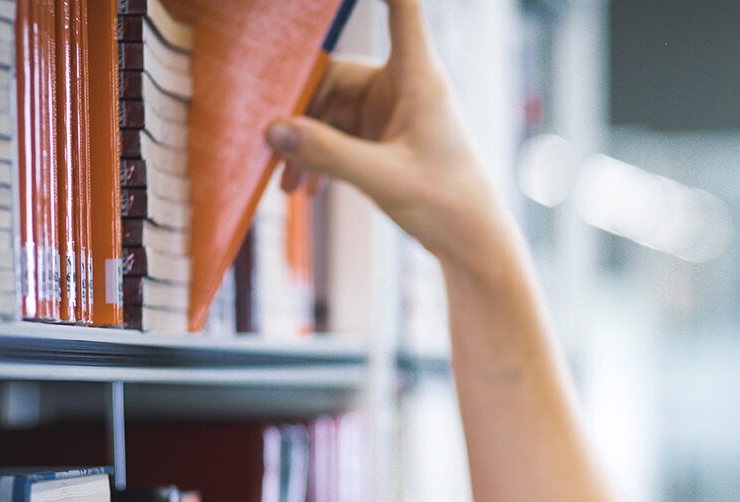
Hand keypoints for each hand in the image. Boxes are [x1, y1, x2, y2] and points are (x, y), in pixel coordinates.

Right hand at [265, 0, 512, 265]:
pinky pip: (338, 134)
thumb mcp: (381, 178)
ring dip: (304, 143)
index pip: (401, 9)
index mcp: (416, 76)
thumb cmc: (446, 203)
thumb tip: (273, 131)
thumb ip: (326, 153)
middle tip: (267, 147)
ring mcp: (391, 110)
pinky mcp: (383, 136)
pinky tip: (302, 188)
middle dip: (298, 112)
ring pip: (329, 110)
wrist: (472, 242)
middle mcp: (403, 84)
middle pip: (333, 75)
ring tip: (285, 183)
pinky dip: (318, 156)